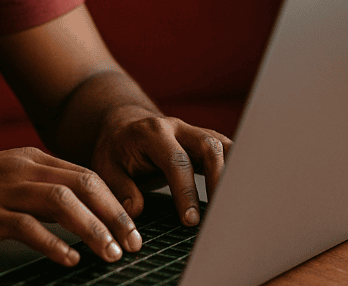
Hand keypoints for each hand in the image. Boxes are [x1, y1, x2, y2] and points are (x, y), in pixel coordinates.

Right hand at [0, 148, 141, 265]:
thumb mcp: (5, 178)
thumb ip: (39, 187)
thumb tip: (79, 209)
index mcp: (29, 159)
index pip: (85, 174)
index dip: (115, 201)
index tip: (133, 226)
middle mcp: (21, 169)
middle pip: (83, 184)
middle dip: (114, 214)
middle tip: (133, 242)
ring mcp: (4, 189)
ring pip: (62, 202)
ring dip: (92, 228)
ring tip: (110, 252)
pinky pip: (28, 226)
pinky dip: (54, 244)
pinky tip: (69, 259)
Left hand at [91, 108, 232, 225]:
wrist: (124, 127)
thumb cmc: (116, 150)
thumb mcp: (106, 168)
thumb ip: (120, 188)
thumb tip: (136, 211)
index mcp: (152, 133)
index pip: (176, 161)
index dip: (185, 191)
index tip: (190, 220)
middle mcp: (177, 128)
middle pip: (209, 147)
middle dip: (218, 181)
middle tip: (220, 215)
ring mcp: (194, 132)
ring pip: (224, 146)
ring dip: (233, 174)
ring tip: (236, 206)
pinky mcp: (205, 141)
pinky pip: (228, 151)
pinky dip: (237, 170)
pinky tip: (240, 193)